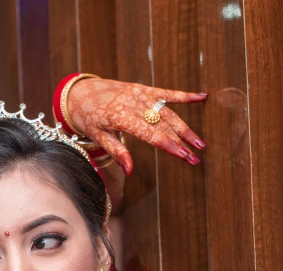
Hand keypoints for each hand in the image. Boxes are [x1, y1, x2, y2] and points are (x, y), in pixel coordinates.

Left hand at [66, 77, 207, 172]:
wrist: (80, 92)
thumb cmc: (87, 118)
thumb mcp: (97, 137)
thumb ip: (117, 151)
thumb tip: (130, 171)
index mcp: (121, 117)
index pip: (150, 134)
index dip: (169, 145)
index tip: (184, 156)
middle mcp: (133, 103)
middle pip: (163, 125)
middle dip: (181, 141)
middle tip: (196, 156)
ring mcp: (140, 94)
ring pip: (168, 112)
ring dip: (185, 127)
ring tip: (200, 142)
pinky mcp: (143, 89)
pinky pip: (166, 93)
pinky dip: (184, 95)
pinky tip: (202, 97)